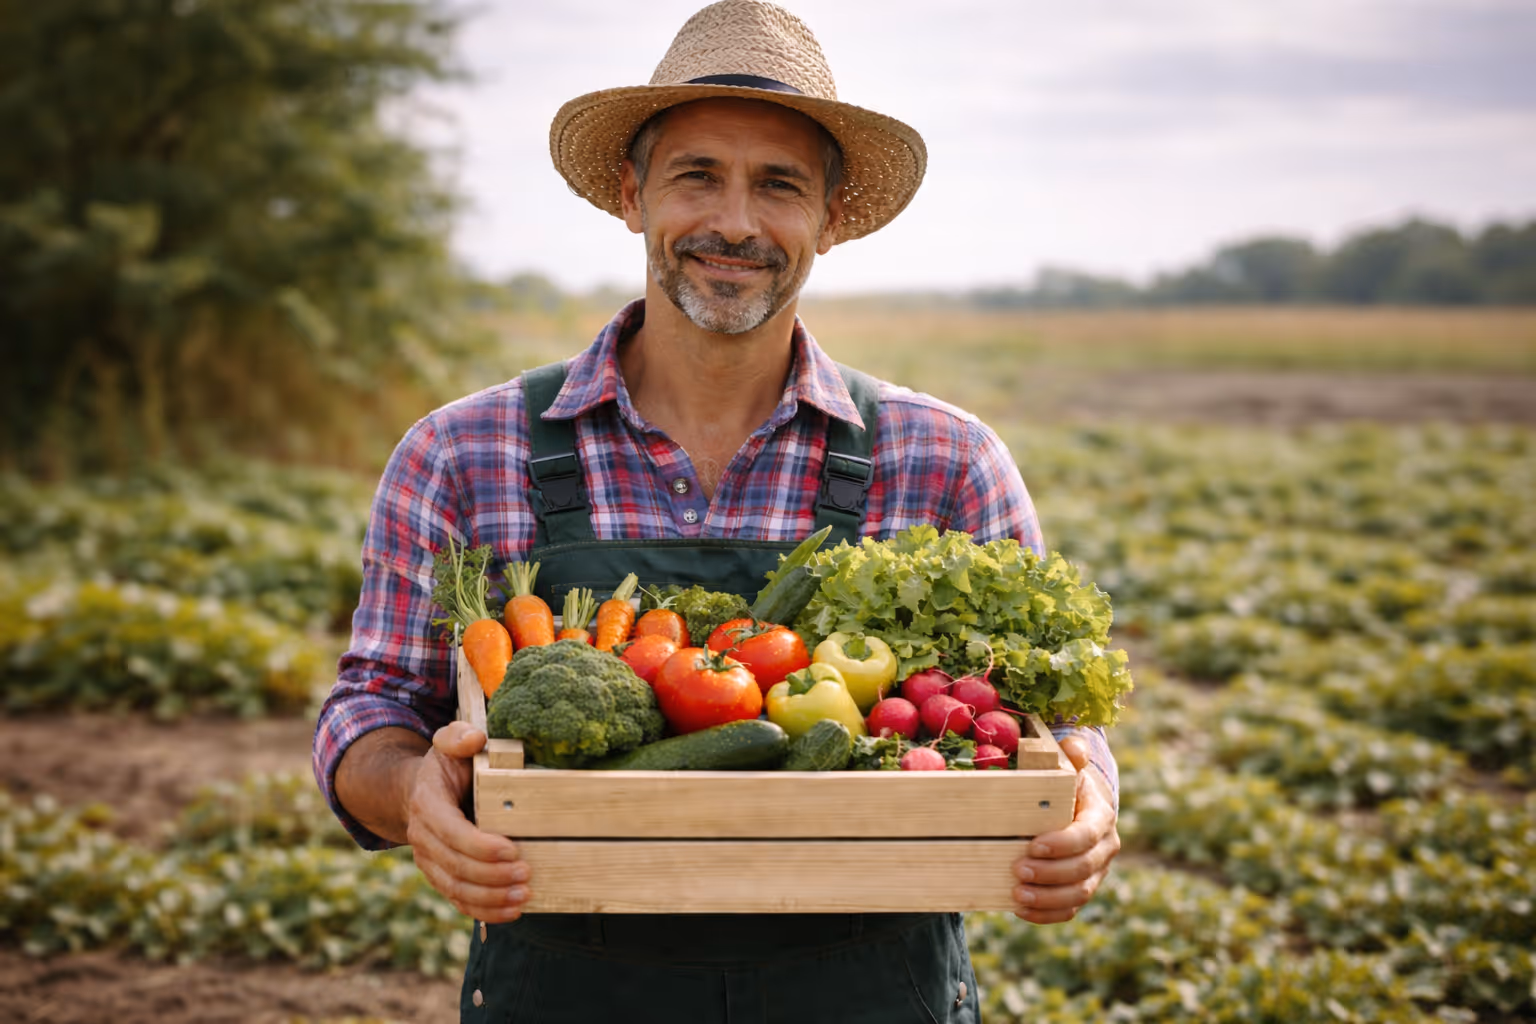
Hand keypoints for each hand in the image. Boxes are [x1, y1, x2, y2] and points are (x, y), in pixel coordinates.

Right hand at [406, 720, 532, 922]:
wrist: (423, 791)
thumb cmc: (447, 765)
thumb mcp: (449, 742)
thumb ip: (458, 736)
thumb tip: (475, 739)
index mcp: (427, 804)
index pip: (450, 831)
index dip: (479, 844)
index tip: (511, 848)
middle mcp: (423, 838)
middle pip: (455, 865)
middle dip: (492, 875)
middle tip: (527, 874)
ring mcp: (430, 861)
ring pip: (456, 889)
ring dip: (491, 898)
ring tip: (524, 895)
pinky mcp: (441, 877)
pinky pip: (460, 901)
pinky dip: (485, 911)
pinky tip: (512, 911)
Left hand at [1011, 734, 1119, 923]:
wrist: (1079, 808)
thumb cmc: (1067, 785)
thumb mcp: (1069, 767)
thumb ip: (1071, 755)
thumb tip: (1074, 746)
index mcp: (1101, 817)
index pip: (1086, 835)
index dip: (1062, 844)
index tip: (1033, 845)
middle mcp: (1104, 848)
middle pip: (1083, 869)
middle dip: (1051, 873)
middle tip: (1018, 870)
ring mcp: (1096, 872)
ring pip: (1079, 893)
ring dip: (1048, 898)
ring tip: (1018, 895)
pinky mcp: (1082, 889)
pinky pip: (1070, 909)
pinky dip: (1047, 914)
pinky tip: (1021, 911)